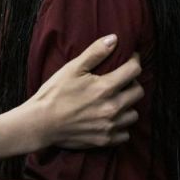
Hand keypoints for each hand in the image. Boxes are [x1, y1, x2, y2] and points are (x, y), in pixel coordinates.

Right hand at [0, 34, 142, 159]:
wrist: (40, 124)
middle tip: (120, 81)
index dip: (133, 61)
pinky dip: (121, 126)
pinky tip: (110, 119)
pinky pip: (125, 134)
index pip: (134, 70)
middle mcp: (112, 107)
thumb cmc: (54, 94)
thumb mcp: (72, 68)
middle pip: (138, 92)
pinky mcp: (105, 140)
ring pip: (134, 114)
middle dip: (132, 83)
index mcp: (105, 87)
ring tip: (115, 101)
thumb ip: (95, 53)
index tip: (129, 59)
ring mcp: (110, 126)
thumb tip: (115, 39)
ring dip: (128, 106)